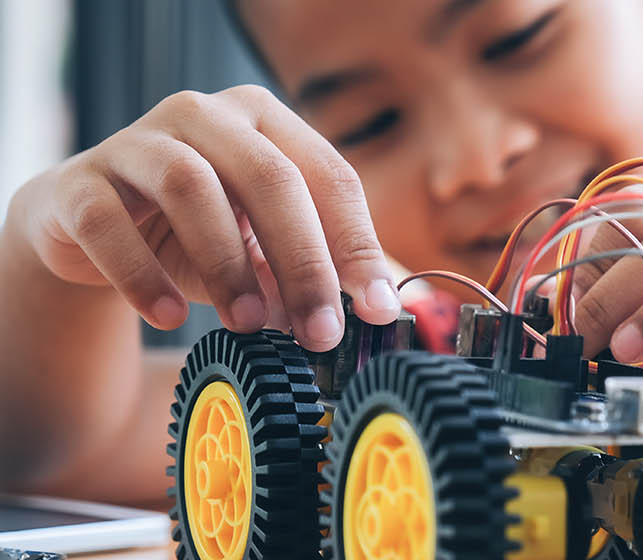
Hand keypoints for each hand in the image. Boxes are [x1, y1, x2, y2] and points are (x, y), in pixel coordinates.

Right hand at [7, 85, 398, 350]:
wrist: (88, 230)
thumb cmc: (196, 234)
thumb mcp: (263, 250)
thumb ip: (311, 274)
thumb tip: (368, 318)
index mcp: (267, 120)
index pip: (330, 176)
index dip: (358, 244)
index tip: (377, 308)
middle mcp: (206, 115)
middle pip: (270, 178)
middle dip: (304, 262)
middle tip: (320, 332)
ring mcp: (137, 141)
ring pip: (192, 187)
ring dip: (228, 264)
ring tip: (250, 324)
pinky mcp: (79, 181)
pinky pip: (108, 221)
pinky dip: (141, 273)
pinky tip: (167, 315)